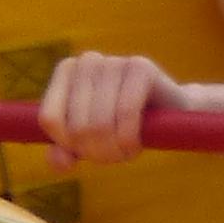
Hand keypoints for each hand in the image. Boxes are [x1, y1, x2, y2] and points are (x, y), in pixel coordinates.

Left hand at [33, 52, 190, 173]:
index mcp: (67, 71)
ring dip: (114, 150)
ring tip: (126, 152)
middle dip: (96, 152)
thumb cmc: (124, 126)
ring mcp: (114, 61)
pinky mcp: (141, 68)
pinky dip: (129, 139)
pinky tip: (135, 144)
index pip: (50, 118)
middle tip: (113, 156)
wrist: (173, 114)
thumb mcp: (89, 142)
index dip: (67, 144)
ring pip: (99, 123)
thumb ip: (65, 153)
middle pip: (77, 126)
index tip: (85, 151)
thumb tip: (59, 161)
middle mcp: (88, 61)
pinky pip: (125, 113)